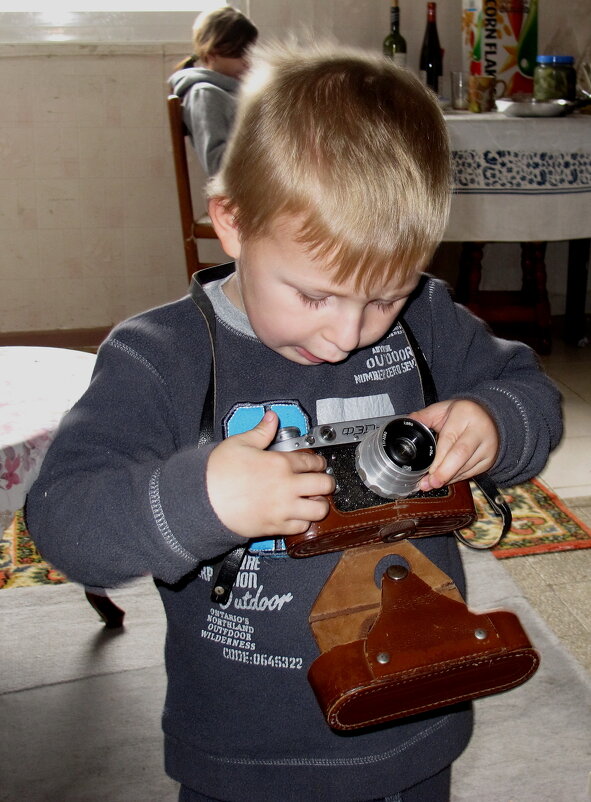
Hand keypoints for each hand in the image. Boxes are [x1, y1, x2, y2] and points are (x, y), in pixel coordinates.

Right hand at [206, 410, 334, 537]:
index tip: (318, 464)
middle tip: (322, 482)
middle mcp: (287, 486)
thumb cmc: (217, 472)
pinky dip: (303, 522)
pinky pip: (301, 527)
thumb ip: (261, 431)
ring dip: (319, 504)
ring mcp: (283, 508)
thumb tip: (271, 418)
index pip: (313, 462)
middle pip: (324, 485)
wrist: (202, 501)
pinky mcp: (275, 526)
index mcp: (280, 463)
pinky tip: (297, 515)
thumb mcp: (239, 443)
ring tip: (313, 500)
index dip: (319, 462)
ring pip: (318, 510)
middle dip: (327, 482)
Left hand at [408, 399, 498, 490]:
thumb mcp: (442, 409)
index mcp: (465, 414)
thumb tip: (408, 422)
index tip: (428, 471)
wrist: (488, 417)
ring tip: (431, 484)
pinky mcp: (489, 459)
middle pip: (461, 455)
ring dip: (448, 478)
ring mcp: (487, 446)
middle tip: (431, 483)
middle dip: (444, 472)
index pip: (450, 438)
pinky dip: (456, 478)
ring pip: (467, 467)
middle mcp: (479, 430)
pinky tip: (445, 480)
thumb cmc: (461, 414)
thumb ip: (424, 416)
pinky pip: (472, 472)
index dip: (439, 458)